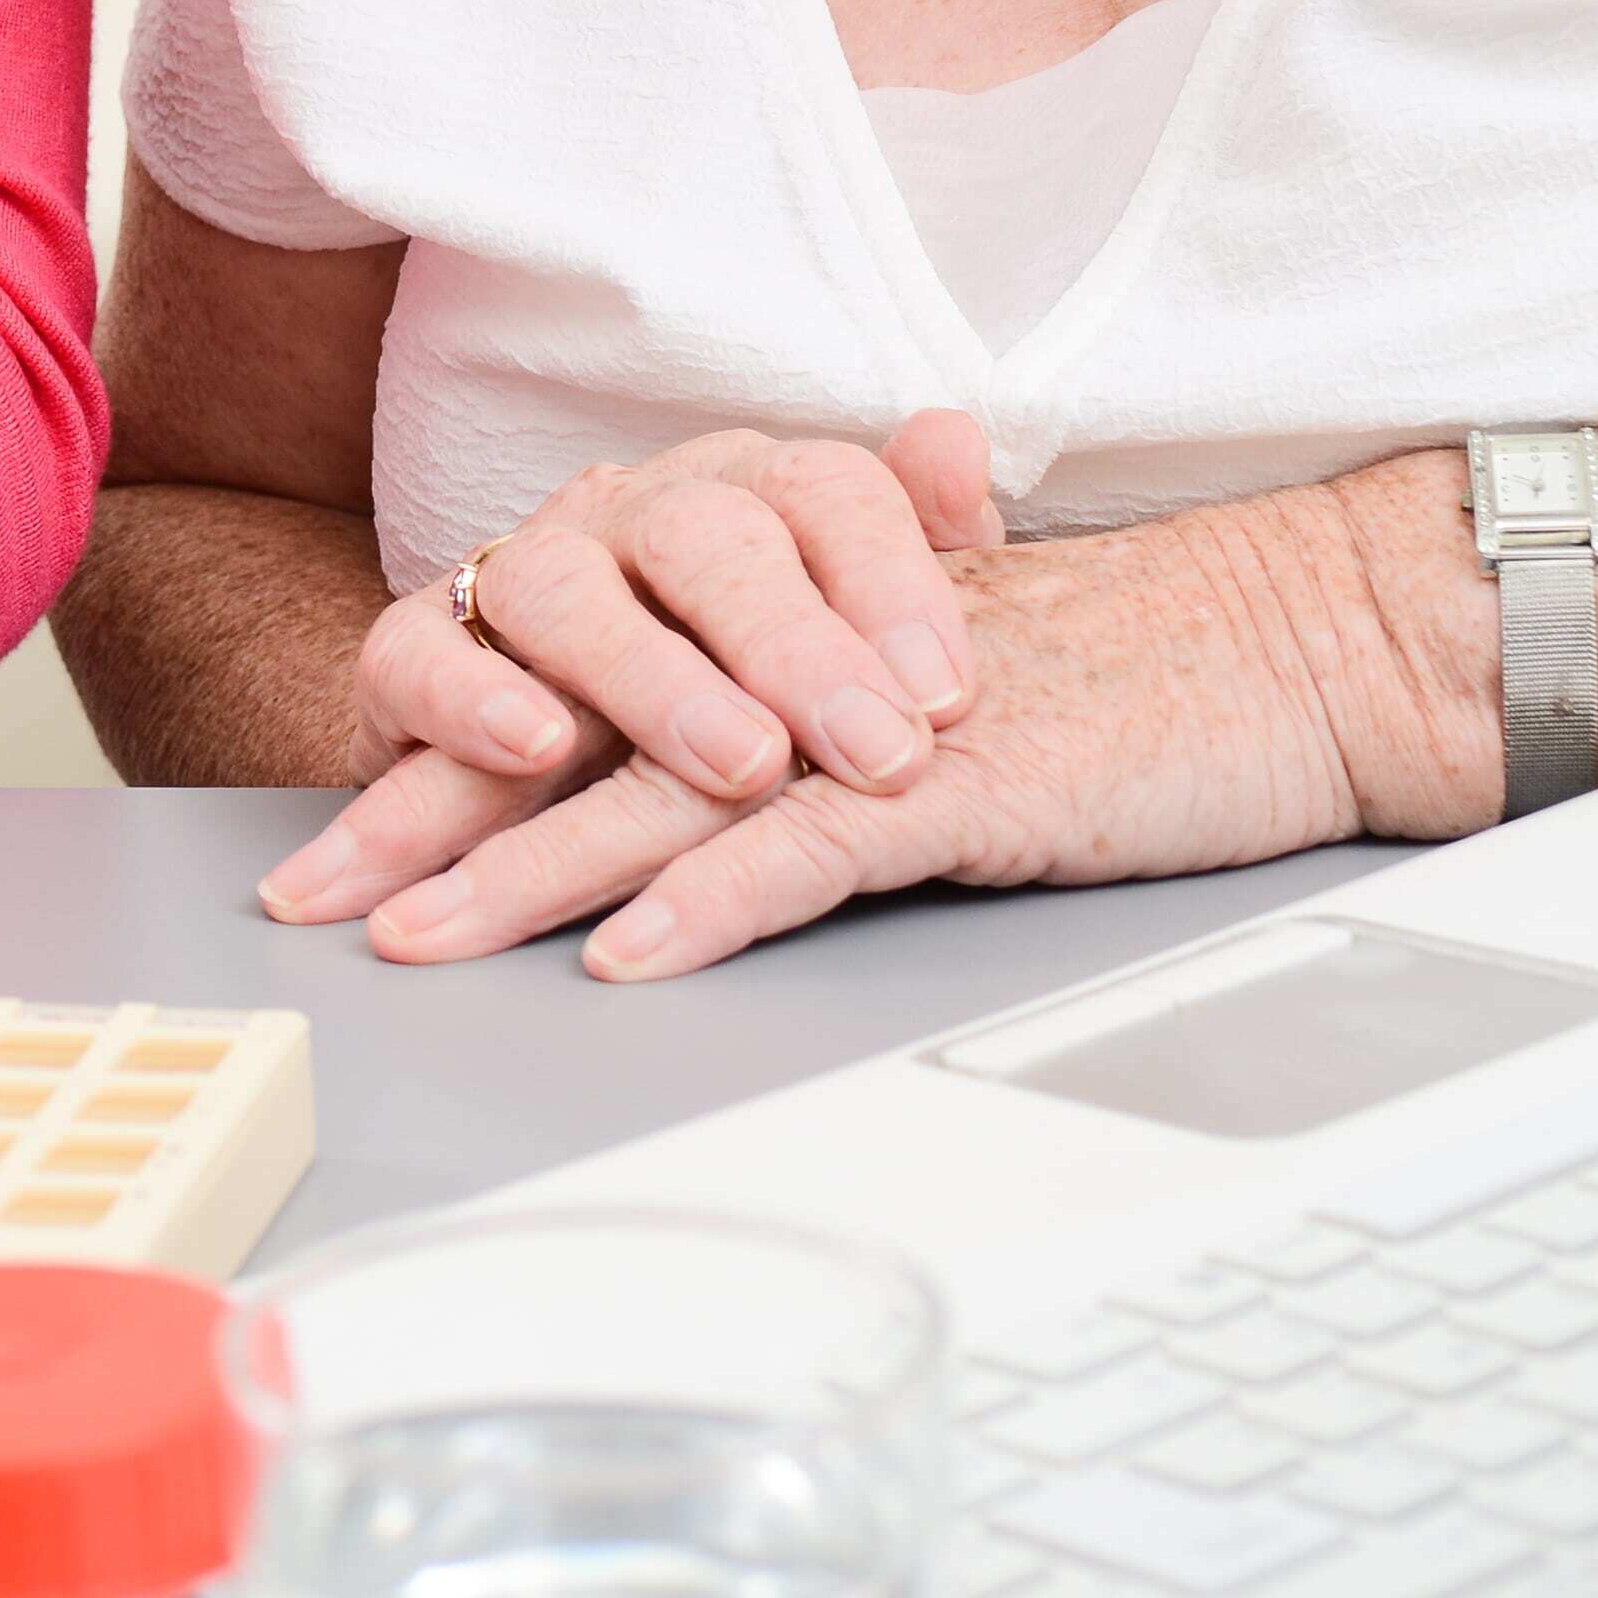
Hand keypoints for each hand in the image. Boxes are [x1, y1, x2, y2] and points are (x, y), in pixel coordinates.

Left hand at [292, 511, 1400, 978]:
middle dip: (426, 825)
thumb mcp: (918, 697)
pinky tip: (629, 953)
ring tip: (418, 936)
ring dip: (527, 870)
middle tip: (307, 900)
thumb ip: (799, 728)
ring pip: (660, 794)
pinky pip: (810, 846)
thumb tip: (684, 819)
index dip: (440, 770)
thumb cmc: (1115, 681)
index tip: (329, 855)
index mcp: (767, 644)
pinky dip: (714, 899)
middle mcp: (791, 668)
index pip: (570, 704)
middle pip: (574, 745)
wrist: (1290, 644)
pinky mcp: (956, 778)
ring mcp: (864, 722)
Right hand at [307, 414, 1003, 872]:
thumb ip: (916, 543)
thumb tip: (958, 437)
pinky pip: (420, 654)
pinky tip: (536, 747)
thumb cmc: (729, 691)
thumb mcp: (849, 631)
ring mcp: (515, 576)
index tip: (949, 698)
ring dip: (657, 682)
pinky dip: (471, 699)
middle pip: (706, 536)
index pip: (826, 490)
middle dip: (796, 646)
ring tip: (741, 766)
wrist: (538, 745)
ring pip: (566, 591)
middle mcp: (627, 514)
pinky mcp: (413, 654)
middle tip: (875, 750)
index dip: (894, 584)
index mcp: (744, 495)